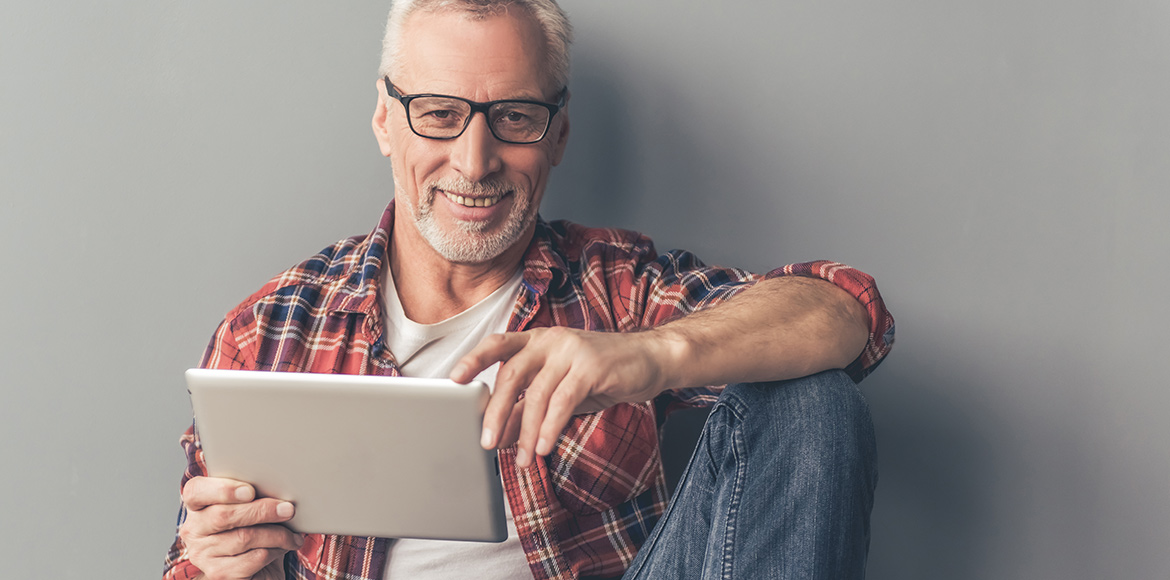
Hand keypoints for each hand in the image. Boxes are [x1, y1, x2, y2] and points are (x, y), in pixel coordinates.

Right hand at [179, 476, 303, 579]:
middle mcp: (194, 531)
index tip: (250, 491)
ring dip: (277, 534)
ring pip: (244, 537)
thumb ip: (252, 496)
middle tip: (288, 510)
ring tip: (292, 534)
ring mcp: (203, 555)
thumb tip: (278, 487)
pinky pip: (253, 558)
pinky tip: (285, 547)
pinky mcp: (219, 573)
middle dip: (261, 511)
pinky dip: (276, 550)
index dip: (222, 490)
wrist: (257, 569)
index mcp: (198, 506)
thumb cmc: (253, 529)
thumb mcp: (250, 507)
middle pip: (223, 515)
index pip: (196, 492)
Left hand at [451, 327, 681, 467]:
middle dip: (496, 411)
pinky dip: (550, 426)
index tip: (454, 378)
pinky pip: (563, 400)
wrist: (650, 360)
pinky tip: (543, 446)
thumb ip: (528, 407)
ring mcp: (572, 350)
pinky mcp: (592, 367)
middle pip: (512, 373)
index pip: (498, 344)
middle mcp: (551, 340)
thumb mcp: (559, 391)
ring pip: (537, 393)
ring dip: (526, 431)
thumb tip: (498, 434)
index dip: (475, 359)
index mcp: (538, 340)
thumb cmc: (601, 375)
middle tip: (486, 442)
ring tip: (523, 458)